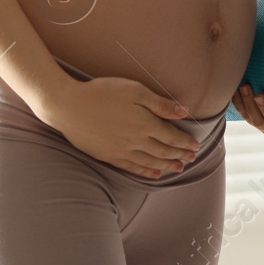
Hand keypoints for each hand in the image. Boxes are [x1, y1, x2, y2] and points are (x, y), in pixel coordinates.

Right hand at [42, 76, 201, 178]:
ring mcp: (120, 151)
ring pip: (149, 162)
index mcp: (145, 124)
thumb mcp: (135, 90)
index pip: (171, 137)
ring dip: (166, 165)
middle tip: (192, 159)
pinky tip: (153, 174)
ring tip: (178, 168)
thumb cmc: (103, 93)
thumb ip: (160, 104)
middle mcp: (135, 141)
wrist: (68, 106)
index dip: (185, 142)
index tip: (196, 146)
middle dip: (179, 155)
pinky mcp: (107, 156)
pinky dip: (145, 172)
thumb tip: (185, 111)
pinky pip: (131, 167)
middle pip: (163, 151)